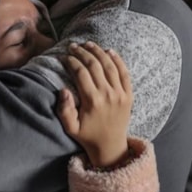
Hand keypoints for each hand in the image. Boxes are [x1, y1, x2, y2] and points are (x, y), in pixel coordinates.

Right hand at [57, 41, 131, 167]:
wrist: (111, 147)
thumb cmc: (88, 136)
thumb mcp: (70, 127)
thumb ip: (64, 109)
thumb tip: (63, 90)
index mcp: (92, 101)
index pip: (81, 72)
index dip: (71, 61)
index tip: (64, 56)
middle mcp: (108, 95)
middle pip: (94, 65)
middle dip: (82, 52)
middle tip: (73, 46)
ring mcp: (120, 94)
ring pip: (109, 65)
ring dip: (98, 52)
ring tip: (88, 44)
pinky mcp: (129, 95)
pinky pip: (125, 73)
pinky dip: (118, 60)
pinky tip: (109, 50)